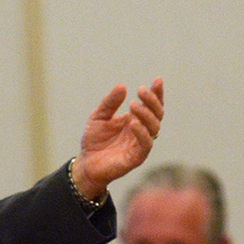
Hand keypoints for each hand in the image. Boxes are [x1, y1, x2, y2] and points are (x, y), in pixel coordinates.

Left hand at [73, 79, 165, 200]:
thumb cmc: (94, 140)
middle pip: (157, 114)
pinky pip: (146, 144)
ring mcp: (140, 144)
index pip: (152, 106)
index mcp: (135, 119)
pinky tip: (133, 123)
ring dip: (146, 114)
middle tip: (140, 91)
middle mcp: (141, 131)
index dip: (157, 94)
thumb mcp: (99, 116)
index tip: (157, 81)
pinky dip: (142, 133)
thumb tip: (122, 86)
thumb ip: (110, 102)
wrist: (86, 163)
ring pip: (154, 128)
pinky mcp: (137, 157)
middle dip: (152, 101)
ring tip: (133, 105)